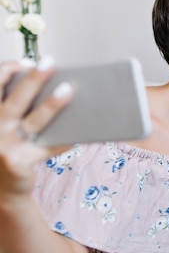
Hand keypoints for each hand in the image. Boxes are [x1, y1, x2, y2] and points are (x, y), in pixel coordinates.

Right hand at [0, 58, 73, 197]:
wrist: (2, 189)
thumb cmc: (9, 148)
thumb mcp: (3, 126)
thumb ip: (16, 108)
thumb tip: (53, 86)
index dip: (7, 71)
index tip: (27, 63)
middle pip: (15, 100)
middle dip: (33, 79)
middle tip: (49, 63)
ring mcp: (4, 146)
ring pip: (33, 121)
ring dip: (51, 105)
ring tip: (68, 90)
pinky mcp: (18, 162)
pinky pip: (46, 147)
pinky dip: (62, 140)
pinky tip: (76, 134)